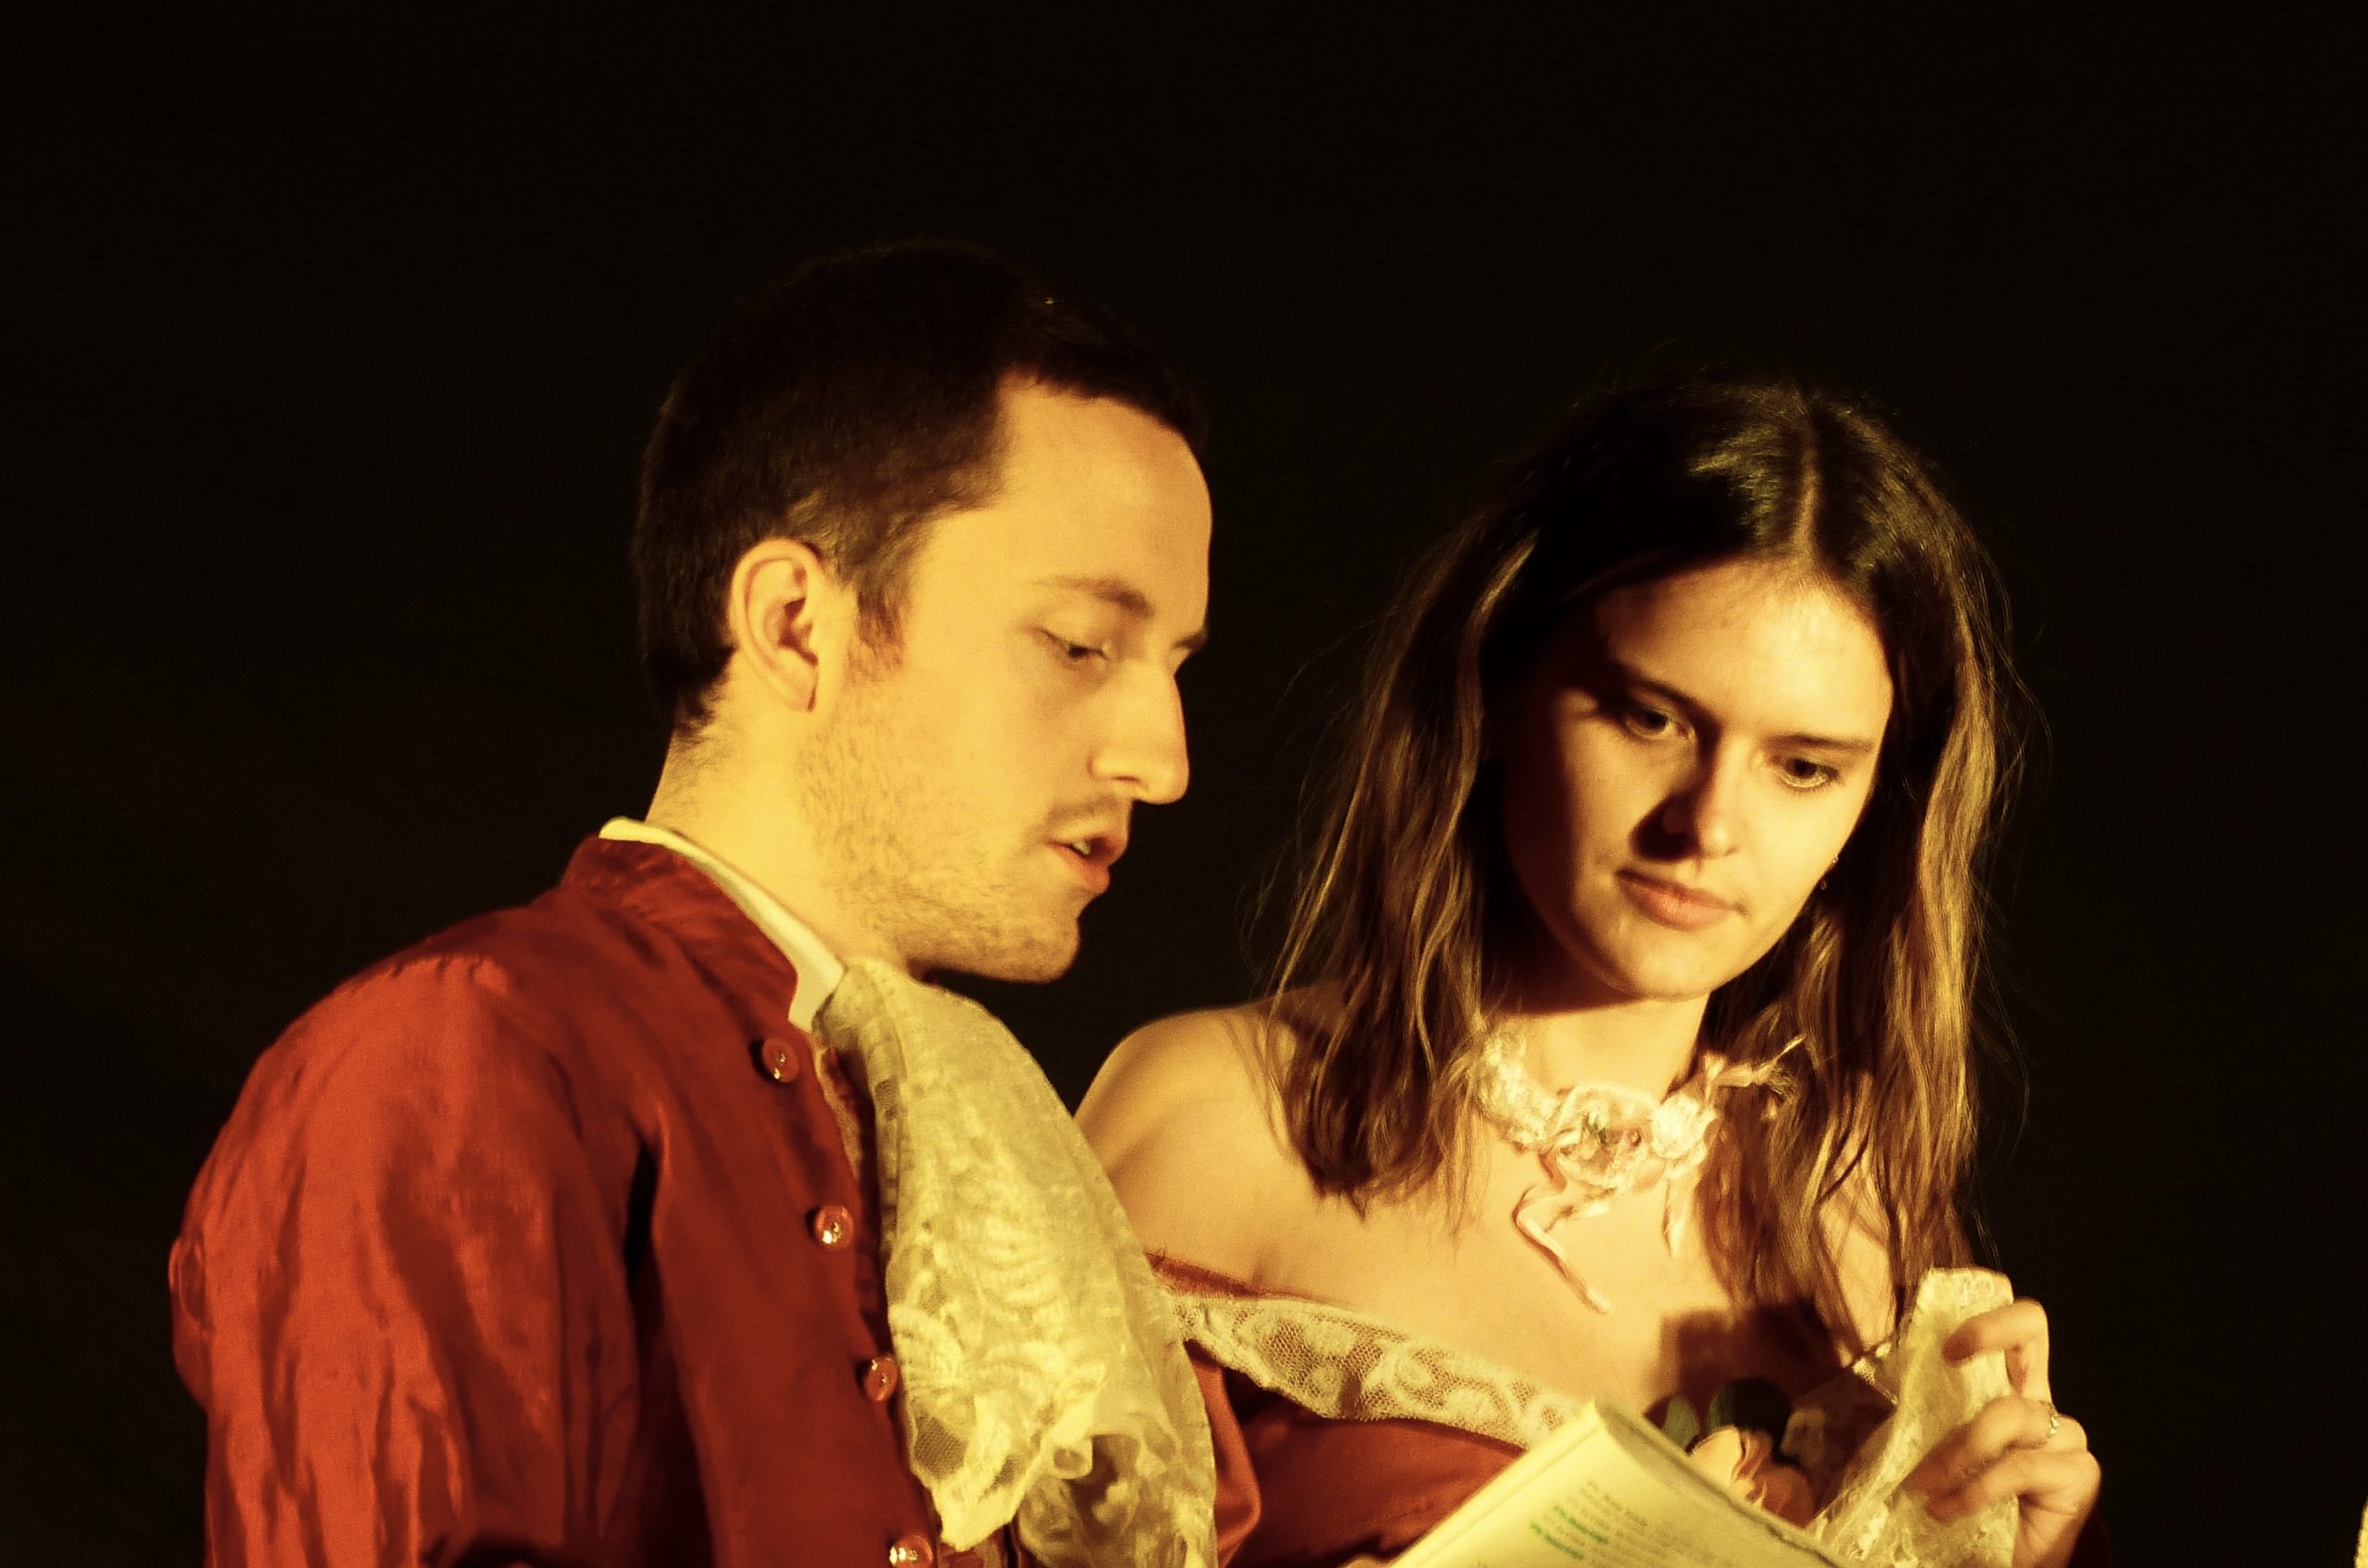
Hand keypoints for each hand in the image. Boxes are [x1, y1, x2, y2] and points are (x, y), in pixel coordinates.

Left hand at [1907, 1297, 2100, 1567]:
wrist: (1998, 1563)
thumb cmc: (1967, 1509)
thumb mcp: (1938, 1456)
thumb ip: (1925, 1422)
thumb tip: (1872, 1386)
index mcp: (2009, 1391)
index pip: (2014, 1329)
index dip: (1984, 1320)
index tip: (1943, 1346)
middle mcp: (2040, 1404)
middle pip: (2032, 1327)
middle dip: (1987, 1329)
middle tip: (1948, 1357)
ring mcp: (2064, 1437)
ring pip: (2009, 1413)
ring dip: (1958, 1449)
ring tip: (1924, 1486)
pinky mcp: (2078, 1476)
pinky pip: (2019, 1467)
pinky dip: (1975, 1489)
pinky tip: (1946, 1510)